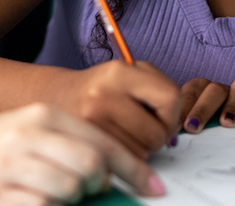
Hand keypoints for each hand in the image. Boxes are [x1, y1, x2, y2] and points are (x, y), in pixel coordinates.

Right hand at [0, 103, 165, 205]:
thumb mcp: (22, 135)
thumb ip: (63, 146)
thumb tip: (110, 173)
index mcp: (39, 114)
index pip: (102, 139)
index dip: (134, 168)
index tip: (153, 187)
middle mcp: (27, 134)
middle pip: (93, 163)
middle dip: (103, 184)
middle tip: (95, 192)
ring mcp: (10, 165)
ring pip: (71, 189)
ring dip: (73, 200)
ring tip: (51, 194)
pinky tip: (34, 201)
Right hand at [58, 61, 180, 157]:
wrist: (59, 96)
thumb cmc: (104, 87)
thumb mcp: (130, 73)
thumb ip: (159, 91)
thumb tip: (174, 131)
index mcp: (119, 72)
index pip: (169, 97)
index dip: (173, 113)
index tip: (163, 117)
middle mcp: (102, 94)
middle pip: (156, 133)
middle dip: (157, 136)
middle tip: (144, 128)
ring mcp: (90, 120)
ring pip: (141, 152)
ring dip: (141, 148)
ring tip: (126, 132)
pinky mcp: (85, 142)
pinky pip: (122, 161)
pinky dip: (125, 155)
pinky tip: (116, 141)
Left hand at [178, 76, 234, 132]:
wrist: (234, 131)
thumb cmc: (205, 131)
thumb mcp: (193, 128)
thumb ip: (184, 129)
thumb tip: (172, 139)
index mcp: (200, 91)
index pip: (192, 91)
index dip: (185, 107)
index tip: (177, 126)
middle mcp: (221, 89)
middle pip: (214, 89)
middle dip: (203, 108)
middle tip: (194, 127)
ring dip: (233, 104)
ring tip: (226, 123)